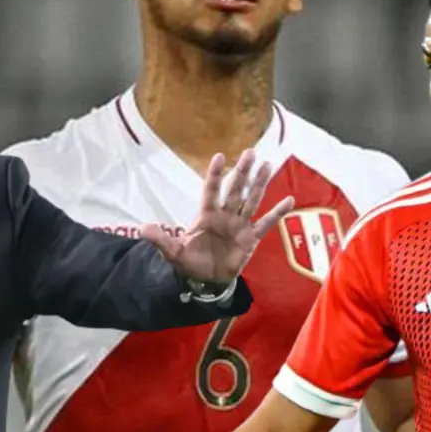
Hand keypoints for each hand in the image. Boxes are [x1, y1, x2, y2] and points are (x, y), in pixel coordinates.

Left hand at [141, 148, 293, 283]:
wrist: (207, 280)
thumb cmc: (190, 261)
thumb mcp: (173, 252)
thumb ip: (160, 240)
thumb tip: (141, 229)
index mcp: (206, 215)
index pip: (211, 190)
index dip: (214, 174)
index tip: (219, 156)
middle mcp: (225, 215)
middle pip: (235, 190)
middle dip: (242, 172)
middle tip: (250, 151)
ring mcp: (240, 225)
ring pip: (251, 200)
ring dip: (259, 183)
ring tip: (267, 164)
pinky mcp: (251, 238)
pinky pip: (266, 223)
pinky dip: (277, 213)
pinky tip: (289, 200)